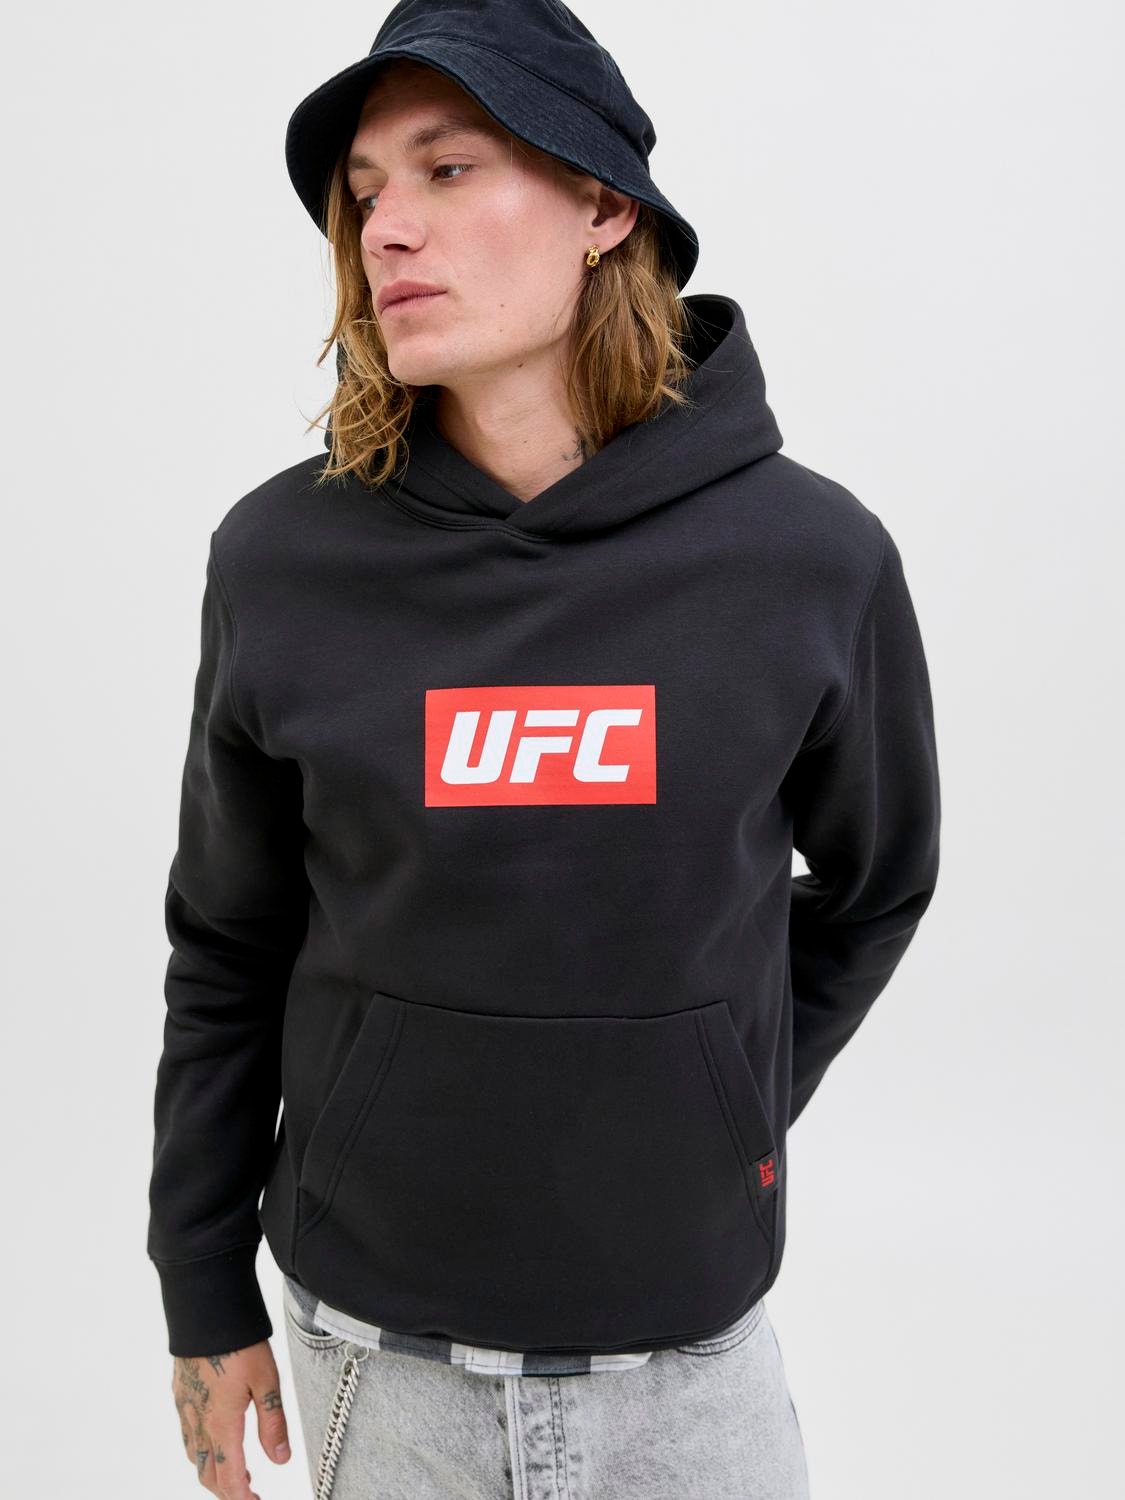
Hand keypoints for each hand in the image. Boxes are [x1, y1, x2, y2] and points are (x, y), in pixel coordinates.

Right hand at [171, 1341, 290, 1498]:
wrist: (205, 1310)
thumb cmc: (240, 1342)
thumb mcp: (267, 1381)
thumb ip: (272, 1423)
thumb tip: (280, 1460)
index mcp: (221, 1423)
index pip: (229, 1477)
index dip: (241, 1498)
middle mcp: (197, 1421)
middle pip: (207, 1473)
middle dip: (226, 1490)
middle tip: (249, 1493)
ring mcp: (185, 1407)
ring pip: (194, 1455)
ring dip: (212, 1471)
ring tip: (237, 1470)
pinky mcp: (180, 1393)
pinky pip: (186, 1434)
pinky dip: (200, 1449)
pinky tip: (214, 1438)